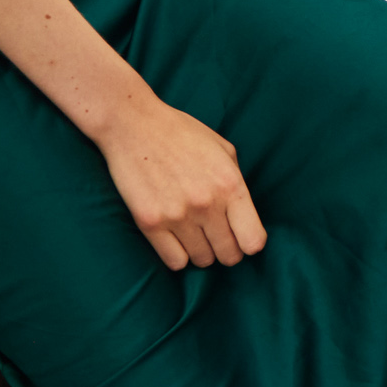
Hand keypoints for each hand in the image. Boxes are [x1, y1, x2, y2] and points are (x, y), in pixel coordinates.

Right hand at [97, 97, 267, 271]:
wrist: (134, 125)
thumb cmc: (182, 134)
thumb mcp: (223, 150)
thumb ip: (237, 183)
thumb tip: (244, 218)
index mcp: (230, 184)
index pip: (253, 240)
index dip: (250, 243)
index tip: (242, 238)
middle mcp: (207, 204)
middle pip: (229, 256)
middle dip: (227, 250)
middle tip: (217, 238)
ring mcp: (177, 215)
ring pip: (202, 260)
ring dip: (202, 251)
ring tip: (195, 233)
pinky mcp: (149, 223)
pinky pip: (175, 262)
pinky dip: (178, 255)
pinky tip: (176, 238)